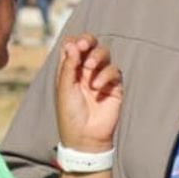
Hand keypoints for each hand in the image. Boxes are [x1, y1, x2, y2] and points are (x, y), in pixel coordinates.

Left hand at [55, 34, 122, 151]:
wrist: (85, 136)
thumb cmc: (70, 114)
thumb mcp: (64, 89)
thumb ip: (69, 66)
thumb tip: (72, 43)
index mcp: (70, 70)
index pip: (73, 47)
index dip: (74, 42)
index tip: (74, 46)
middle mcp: (85, 71)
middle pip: (90, 45)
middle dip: (88, 41)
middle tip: (84, 45)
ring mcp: (100, 77)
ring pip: (104, 54)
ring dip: (97, 57)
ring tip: (90, 68)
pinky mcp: (114, 86)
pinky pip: (114, 71)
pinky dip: (105, 75)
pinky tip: (97, 87)